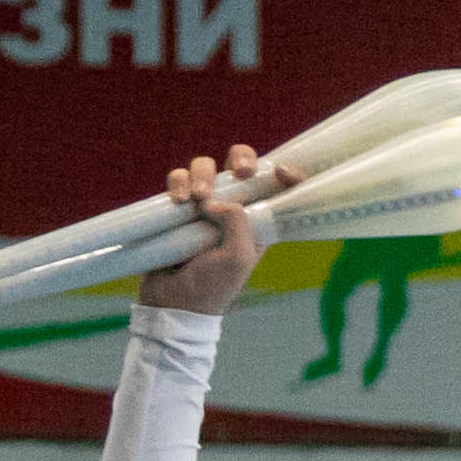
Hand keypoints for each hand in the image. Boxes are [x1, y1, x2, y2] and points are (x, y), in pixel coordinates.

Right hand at [140, 148, 276, 315]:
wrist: (173, 301)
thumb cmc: (213, 286)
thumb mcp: (238, 257)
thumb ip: (237, 222)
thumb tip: (217, 199)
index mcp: (259, 221)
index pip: (278, 189)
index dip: (287, 174)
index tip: (282, 172)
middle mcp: (235, 208)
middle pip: (241, 165)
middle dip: (242, 159)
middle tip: (240, 172)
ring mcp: (205, 204)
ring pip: (206, 167)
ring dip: (202, 174)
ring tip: (196, 197)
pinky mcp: (178, 205)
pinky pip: (179, 180)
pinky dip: (178, 182)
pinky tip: (178, 200)